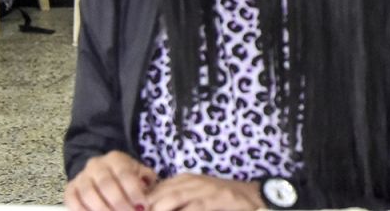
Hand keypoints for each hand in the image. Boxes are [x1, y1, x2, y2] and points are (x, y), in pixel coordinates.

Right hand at [64, 151, 157, 210]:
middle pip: (106, 184)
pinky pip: (73, 201)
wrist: (100, 174)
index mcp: (115, 159)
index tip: (141, 206)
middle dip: (119, 202)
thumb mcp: (138, 172)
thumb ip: (146, 177)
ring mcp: (81, 177)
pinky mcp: (70, 189)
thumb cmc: (124, 177)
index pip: (125, 174)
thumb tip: (147, 184)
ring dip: (102, 209)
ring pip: (89, 194)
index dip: (133, 191)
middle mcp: (96, 165)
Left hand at [146, 174, 262, 210]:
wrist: (253, 196)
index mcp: (181, 180)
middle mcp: (189, 182)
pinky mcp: (216, 198)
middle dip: (144, 209)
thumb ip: (172, 201)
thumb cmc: (219, 201)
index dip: (136, 205)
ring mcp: (203, 189)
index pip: (150, 192)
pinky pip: (193, 208)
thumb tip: (146, 206)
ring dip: (158, 210)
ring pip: (170, 200)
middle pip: (156, 196)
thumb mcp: (193, 197)